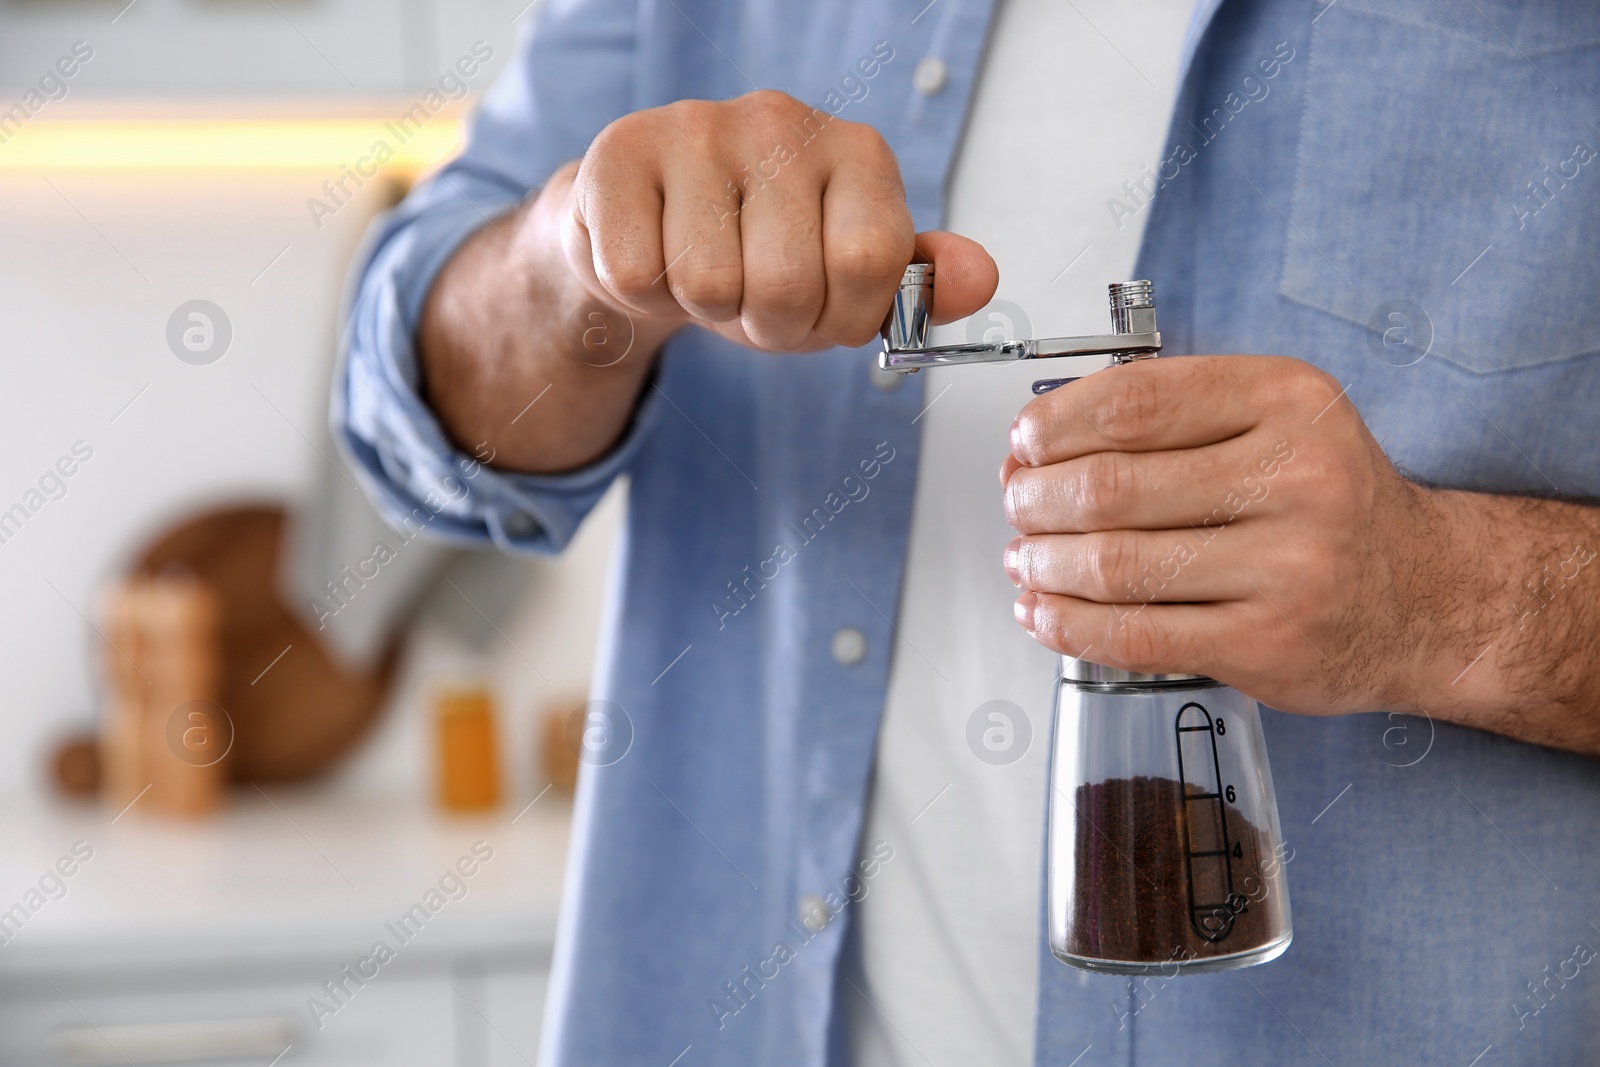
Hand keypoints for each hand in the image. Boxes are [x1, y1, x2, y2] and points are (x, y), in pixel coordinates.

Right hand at [561, 89, 995, 350]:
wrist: (648, 227)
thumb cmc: (757, 253)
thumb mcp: (848, 276)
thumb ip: (917, 285)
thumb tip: (979, 280)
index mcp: (856, 152)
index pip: (870, 261)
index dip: (843, 319)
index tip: (826, 313)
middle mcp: (782, 122)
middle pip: (787, 284)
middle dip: (769, 325)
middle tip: (755, 303)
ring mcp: (698, 128)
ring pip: (710, 285)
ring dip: (705, 311)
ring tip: (705, 276)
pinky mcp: (621, 151)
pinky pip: (637, 276)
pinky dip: (644, 295)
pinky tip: (654, 258)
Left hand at [998, 355, 1446, 715]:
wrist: (1427, 595)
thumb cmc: (1330, 503)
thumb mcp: (1274, 421)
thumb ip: (1171, 418)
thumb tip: (1038, 445)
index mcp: (1287, 401)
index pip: (1135, 402)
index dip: (1055, 424)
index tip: (1024, 442)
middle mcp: (1296, 477)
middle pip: (1111, 487)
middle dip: (1037, 500)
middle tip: (1018, 506)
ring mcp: (1287, 567)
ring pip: (1115, 566)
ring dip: (1044, 565)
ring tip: (1025, 560)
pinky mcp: (1268, 643)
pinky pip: (1136, 636)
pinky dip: (1069, 626)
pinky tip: (1044, 614)